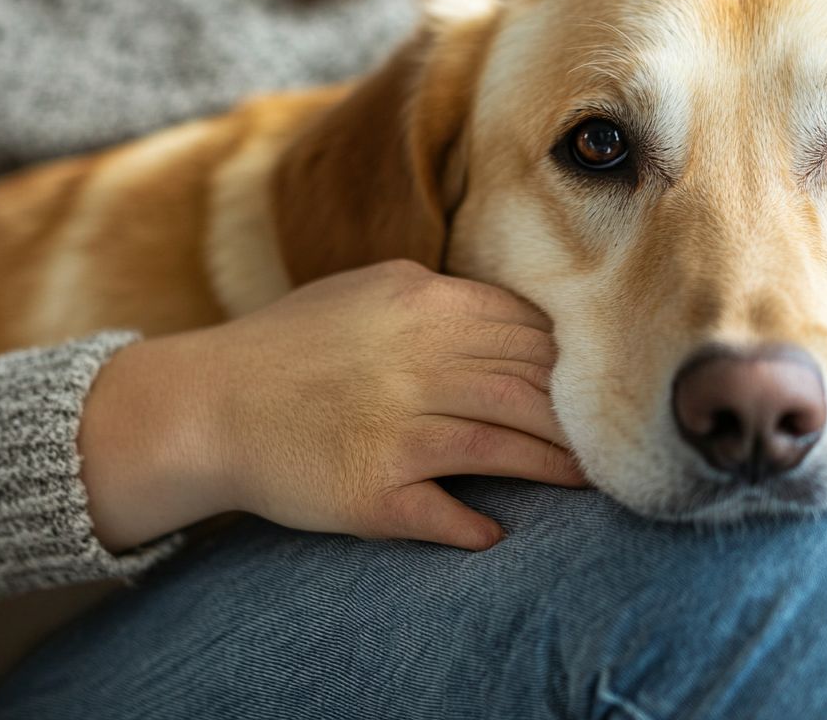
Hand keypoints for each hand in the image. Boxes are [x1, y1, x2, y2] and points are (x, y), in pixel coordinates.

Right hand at [79, 260, 582, 552]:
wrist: (204, 401)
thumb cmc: (290, 345)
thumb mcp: (365, 292)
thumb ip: (439, 300)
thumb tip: (515, 324)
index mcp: (420, 304)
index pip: (526, 331)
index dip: (572, 362)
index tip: (602, 385)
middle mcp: (414, 360)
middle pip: (529, 388)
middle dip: (581, 419)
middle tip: (622, 441)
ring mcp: (393, 426)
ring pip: (504, 446)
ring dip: (557, 469)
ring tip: (594, 484)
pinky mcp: (369, 488)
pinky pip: (442, 513)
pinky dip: (476, 525)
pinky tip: (498, 534)